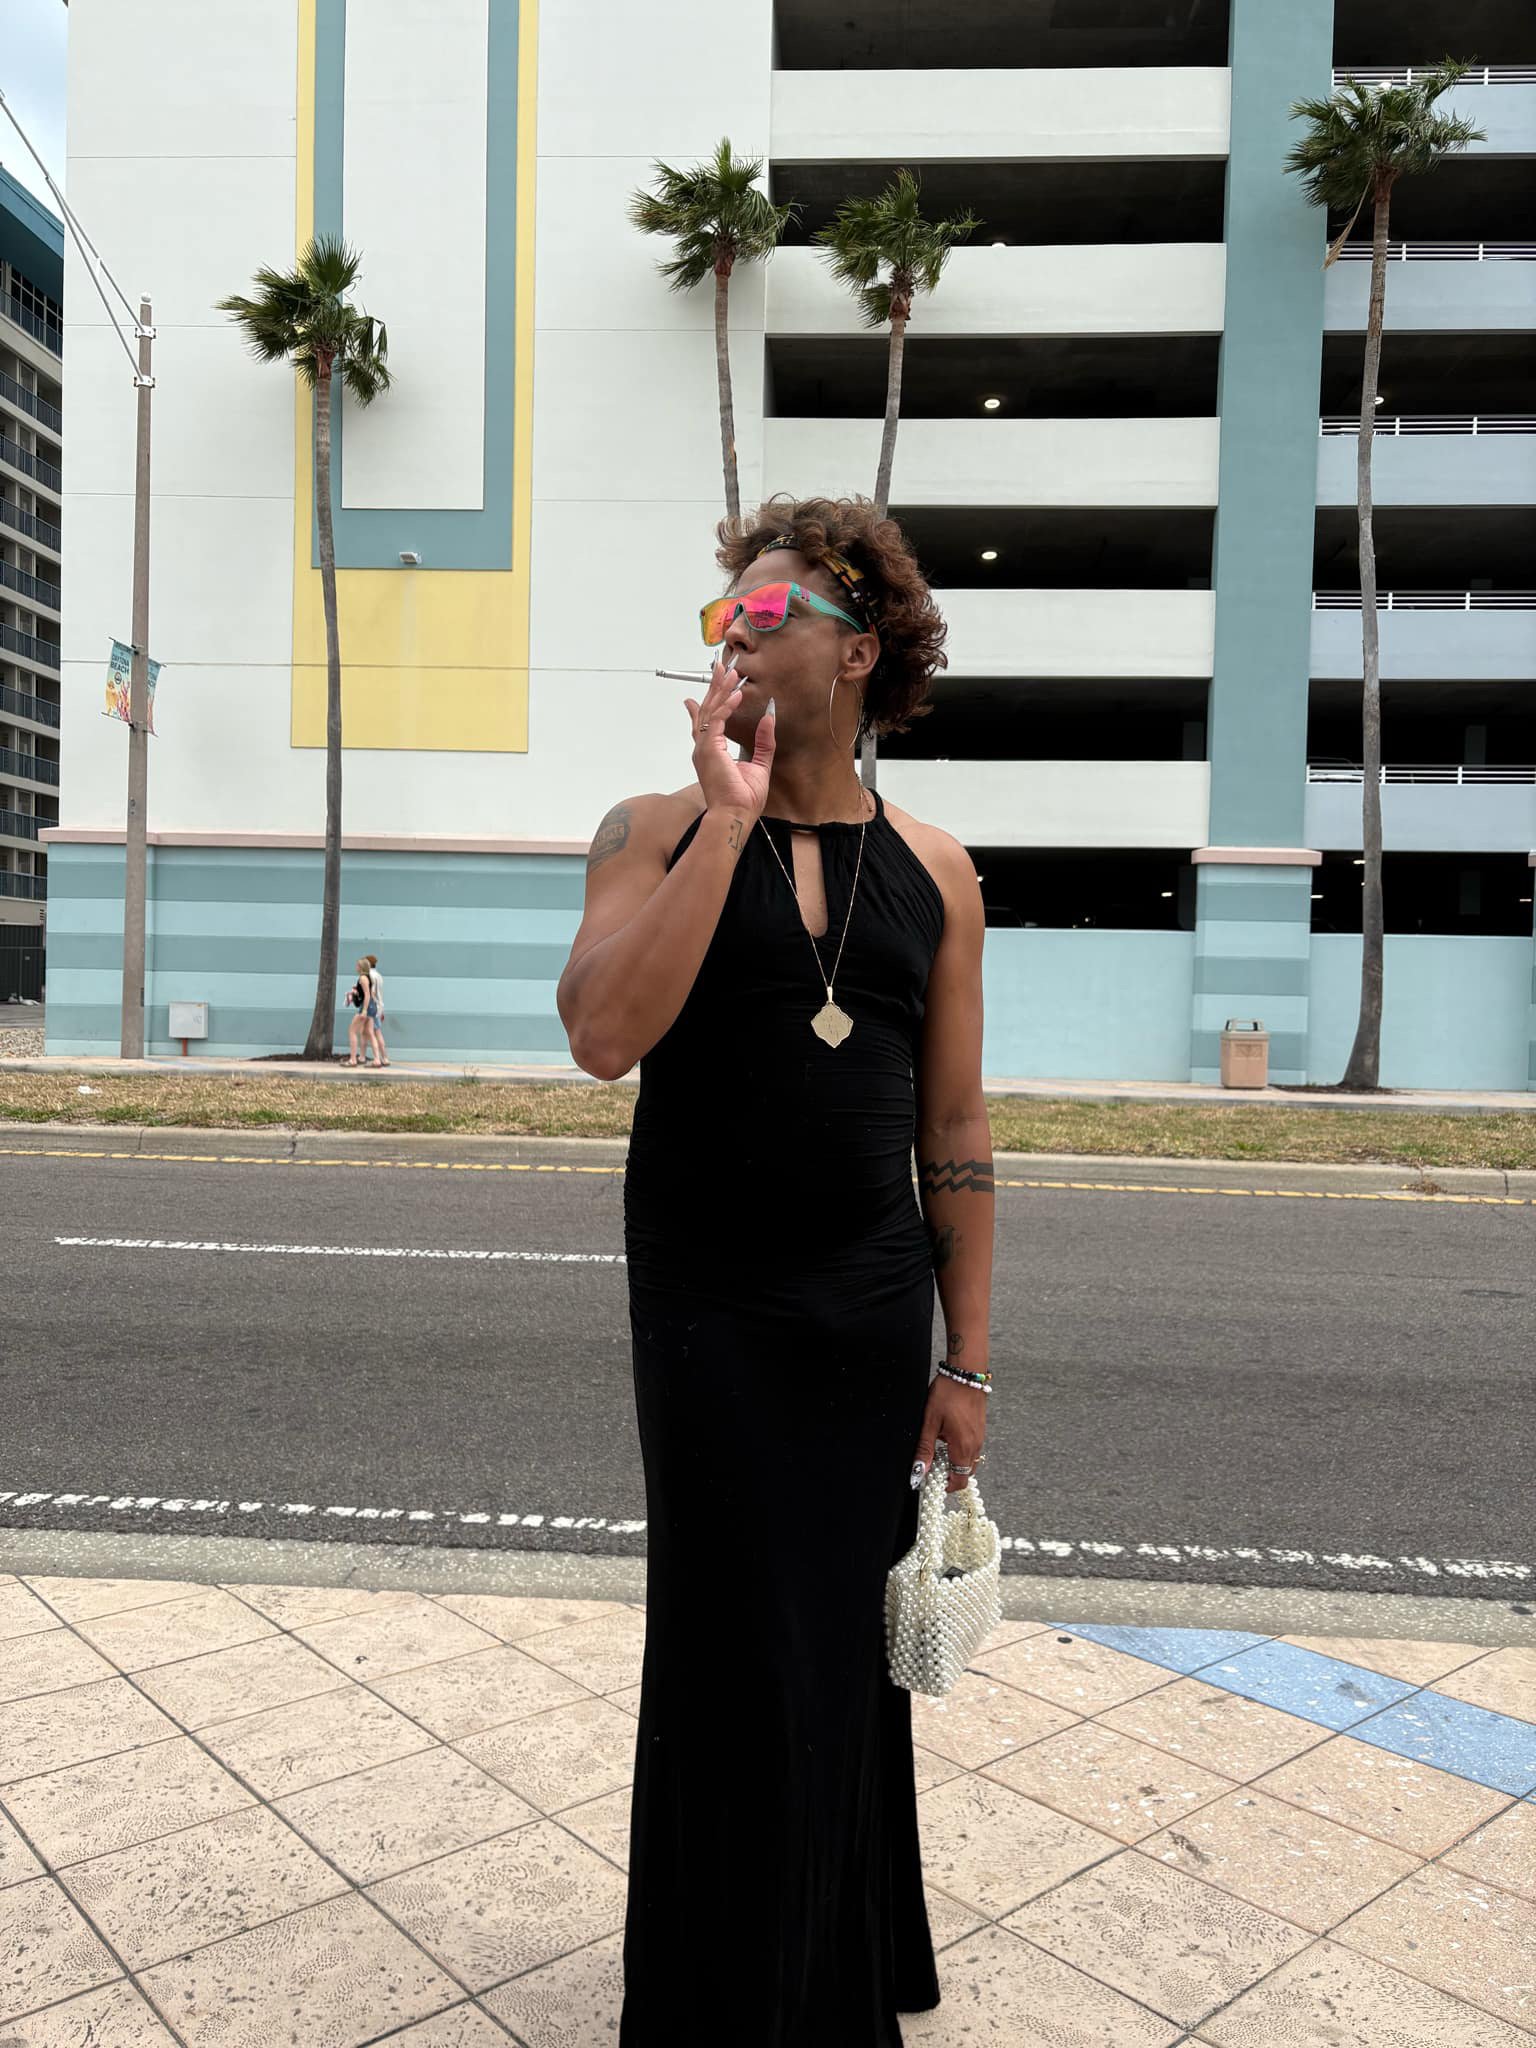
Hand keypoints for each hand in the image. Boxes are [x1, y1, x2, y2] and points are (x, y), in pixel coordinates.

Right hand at [683, 653, 775, 822]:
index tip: (707, 687)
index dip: (706, 702)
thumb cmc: (742, 798)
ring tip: (732, 672)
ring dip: (721, 689)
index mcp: (711, 752)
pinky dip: (727, 705)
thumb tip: (769, 719)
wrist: (736, 814)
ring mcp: (704, 747)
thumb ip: (763, 741)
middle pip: (707, 709)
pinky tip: (737, 694)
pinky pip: (717, 719)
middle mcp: (703, 747)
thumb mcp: (759, 764)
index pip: (705, 722)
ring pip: (710, 710)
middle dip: (715, 686)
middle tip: (722, 667)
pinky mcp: (709, 748)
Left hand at [912, 1382, 986, 1494]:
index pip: (960, 1481)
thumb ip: (925, 1448)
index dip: (946, 1486)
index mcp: (963, 1447)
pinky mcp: (980, 1429)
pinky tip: (947, 1436)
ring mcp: (980, 1437)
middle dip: (950, 1474)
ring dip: (955, 1461)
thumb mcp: (930, 1422)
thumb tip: (919, 1470)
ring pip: (969, 1460)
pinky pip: (972, 1448)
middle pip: (966, 1473)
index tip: (933, 1481)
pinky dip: (960, 1450)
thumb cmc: (948, 1394)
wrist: (965, 1373)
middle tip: (933, 1464)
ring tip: (939, 1447)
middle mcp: (975, 1445)